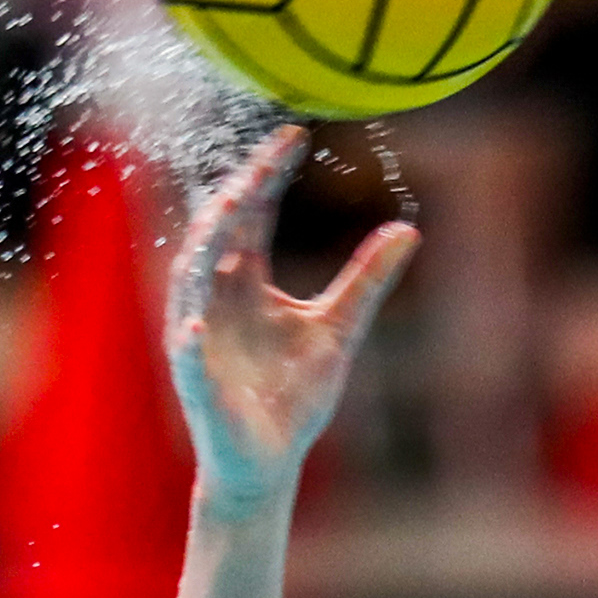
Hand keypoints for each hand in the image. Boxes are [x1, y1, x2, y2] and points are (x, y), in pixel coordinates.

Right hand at [165, 128, 419, 522]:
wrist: (269, 461)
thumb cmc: (294, 395)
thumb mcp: (340, 328)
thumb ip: (366, 278)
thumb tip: (408, 227)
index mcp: (244, 280)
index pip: (252, 214)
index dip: (268, 174)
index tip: (294, 136)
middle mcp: (214, 298)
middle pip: (219, 232)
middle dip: (239, 192)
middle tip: (266, 156)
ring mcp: (199, 338)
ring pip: (192, 281)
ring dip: (208, 244)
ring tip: (231, 205)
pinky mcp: (198, 385)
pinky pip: (189, 360)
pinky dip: (190, 341)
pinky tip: (197, 326)